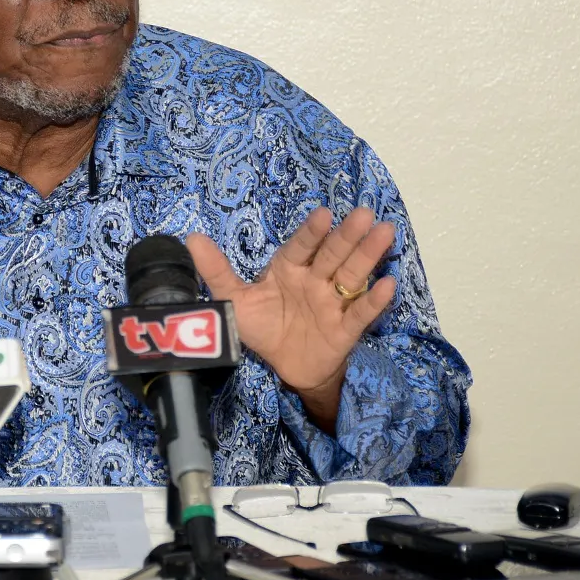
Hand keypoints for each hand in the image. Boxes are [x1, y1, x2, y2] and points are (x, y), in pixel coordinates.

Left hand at [185, 207, 395, 425]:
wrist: (284, 365)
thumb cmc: (262, 326)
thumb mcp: (234, 299)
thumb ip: (216, 270)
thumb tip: (191, 239)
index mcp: (288, 269)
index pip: (301, 247)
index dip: (311, 233)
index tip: (324, 214)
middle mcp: (314, 280)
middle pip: (332, 256)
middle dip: (347, 236)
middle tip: (364, 214)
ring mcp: (332, 303)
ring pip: (352, 276)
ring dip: (368, 255)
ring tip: (384, 232)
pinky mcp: (345, 329)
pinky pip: (361, 313)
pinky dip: (374, 300)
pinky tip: (388, 284)